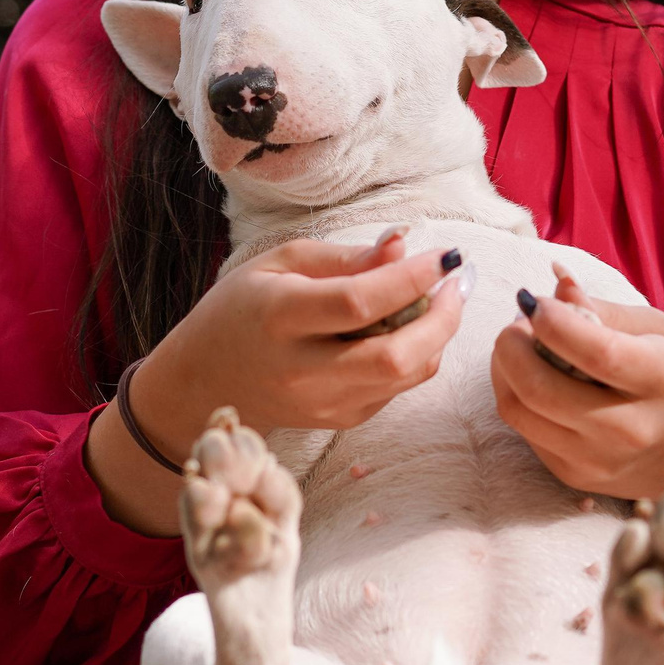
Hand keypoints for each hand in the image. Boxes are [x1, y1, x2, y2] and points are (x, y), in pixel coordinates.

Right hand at [145, 230, 470, 437]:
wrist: (206, 381)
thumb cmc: (243, 309)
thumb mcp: (281, 263)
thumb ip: (345, 258)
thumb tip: (402, 245)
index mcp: (280, 317)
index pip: (358, 302)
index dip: (411, 278)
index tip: (446, 256)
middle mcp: (302, 368)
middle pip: (394, 355)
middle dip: (443, 318)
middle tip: (458, 284)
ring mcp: (323, 402)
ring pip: (406, 375)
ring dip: (437, 336)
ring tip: (439, 300)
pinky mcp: (340, 420)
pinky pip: (397, 388)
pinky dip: (416, 356)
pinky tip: (408, 328)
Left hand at [491, 264, 663, 601]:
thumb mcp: (661, 333)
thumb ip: (604, 310)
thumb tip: (554, 285)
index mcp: (663, 380)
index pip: (595, 351)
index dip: (552, 321)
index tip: (537, 303)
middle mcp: (630, 428)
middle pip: (539, 387)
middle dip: (510, 344)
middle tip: (518, 323)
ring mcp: (599, 460)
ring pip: (518, 411)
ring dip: (504, 370)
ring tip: (520, 348)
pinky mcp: (575, 477)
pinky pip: (524, 432)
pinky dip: (518, 398)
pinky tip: (535, 379)